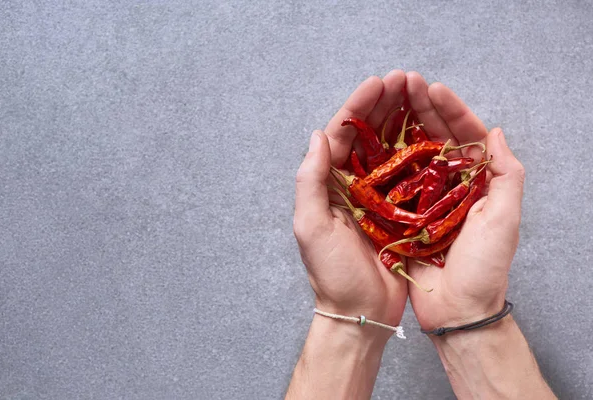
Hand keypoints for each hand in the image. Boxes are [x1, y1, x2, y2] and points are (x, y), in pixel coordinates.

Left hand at [293, 72, 408, 333]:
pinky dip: (419, 151)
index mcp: (329, 185)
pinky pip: (410, 174)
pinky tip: (432, 132)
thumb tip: (317, 135)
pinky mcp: (400, 211)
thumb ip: (310, 181)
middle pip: (368, 136)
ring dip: (402, 121)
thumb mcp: (311, 227)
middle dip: (384, 105)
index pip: (341, 136)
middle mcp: (352, 186)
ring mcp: (378, 197)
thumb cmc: (332, 274)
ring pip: (390, 149)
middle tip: (405, 79)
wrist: (360, 312)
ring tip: (419, 94)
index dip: (358, 107)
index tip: (378, 83)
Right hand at [404, 72, 525, 328]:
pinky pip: (391, 180)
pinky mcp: (400, 214)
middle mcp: (448, 185)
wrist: (456, 309)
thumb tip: (495, 133)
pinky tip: (371, 139)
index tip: (433, 87)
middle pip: (435, 137)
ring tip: (386, 100)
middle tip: (404, 81)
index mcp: (477, 182)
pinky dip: (382, 159)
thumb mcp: (505, 219)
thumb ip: (507, 175)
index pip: (465, 135)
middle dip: (421, 108)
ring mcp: (422, 198)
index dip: (450, 109)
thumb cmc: (485, 267)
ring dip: (399, 126)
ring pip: (410, 153)